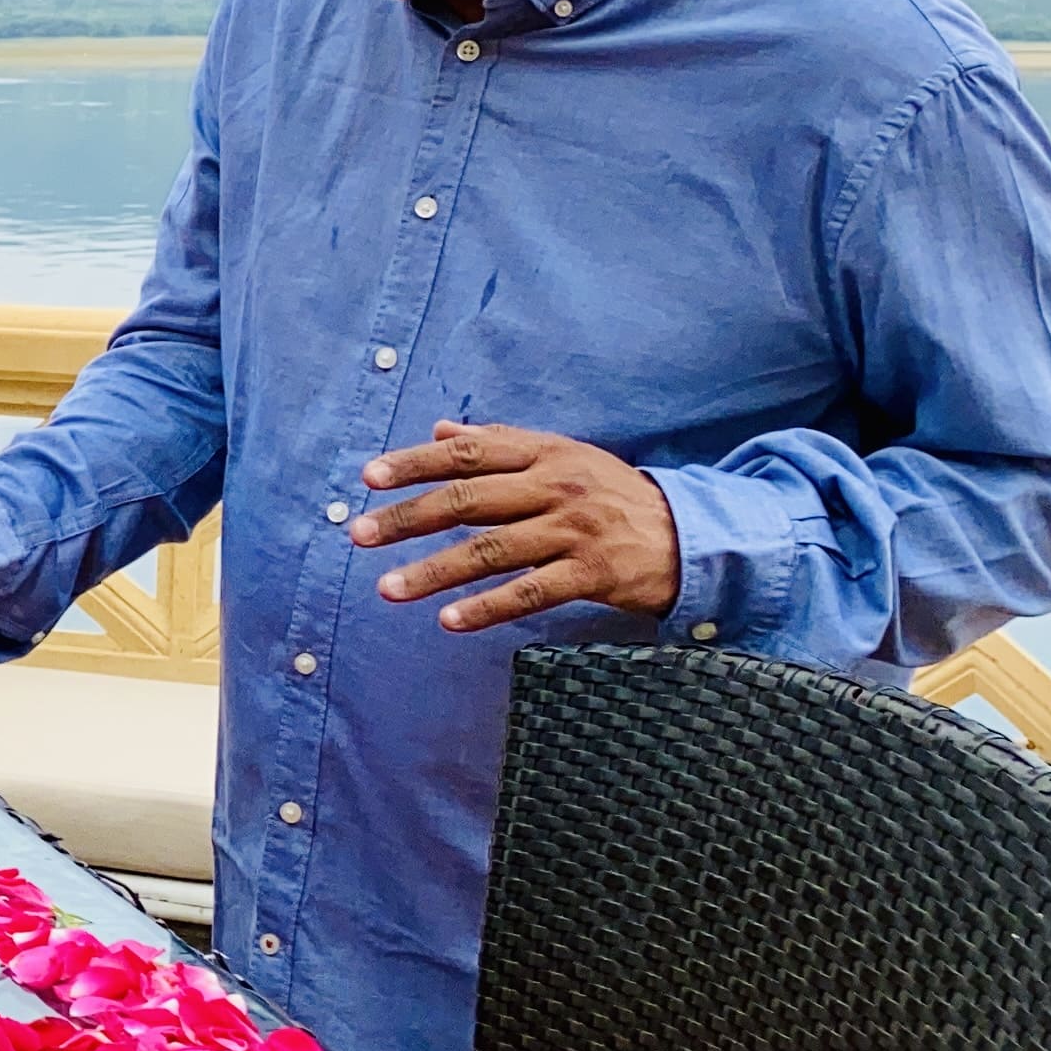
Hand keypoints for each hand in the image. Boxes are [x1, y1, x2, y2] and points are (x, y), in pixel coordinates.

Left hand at [351, 421, 680, 633]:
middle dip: (409, 517)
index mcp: (544, 453)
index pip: (468, 453)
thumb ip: (501, 443)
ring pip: (491, 550)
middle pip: (469, 499)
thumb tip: (440, 429)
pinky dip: (488, 607)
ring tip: (387, 588)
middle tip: (359, 534)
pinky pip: (531, 592)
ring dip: (434, 571)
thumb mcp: (563, 456)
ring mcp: (575, 530)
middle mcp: (556, 486)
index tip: (368, 477)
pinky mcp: (593, 573)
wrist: (691, 535)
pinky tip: (449, 621)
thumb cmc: (612, 494)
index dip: (415, 462)